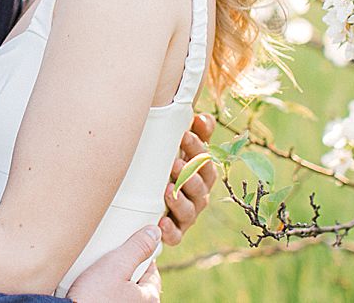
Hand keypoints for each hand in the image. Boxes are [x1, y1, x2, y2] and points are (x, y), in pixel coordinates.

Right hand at [64, 225, 161, 301]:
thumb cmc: (94, 297)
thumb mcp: (116, 264)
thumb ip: (137, 247)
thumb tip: (154, 233)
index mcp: (149, 298)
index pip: (152, 269)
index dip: (139, 253)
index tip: (125, 245)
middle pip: (137, 278)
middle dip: (123, 266)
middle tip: (108, 257)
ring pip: (121, 287)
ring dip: (111, 277)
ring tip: (97, 270)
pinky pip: (109, 295)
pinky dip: (102, 288)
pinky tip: (90, 284)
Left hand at [160, 112, 216, 245]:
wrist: (148, 199)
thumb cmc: (169, 165)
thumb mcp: (182, 148)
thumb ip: (196, 132)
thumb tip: (201, 118)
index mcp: (201, 174)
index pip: (205, 161)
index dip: (198, 148)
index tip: (184, 134)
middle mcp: (197, 195)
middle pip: (200, 186)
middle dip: (189, 174)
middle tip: (175, 163)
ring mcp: (187, 215)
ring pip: (189, 211)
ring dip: (180, 200)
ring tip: (168, 190)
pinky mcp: (174, 232)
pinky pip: (175, 235)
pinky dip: (170, 230)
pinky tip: (161, 221)